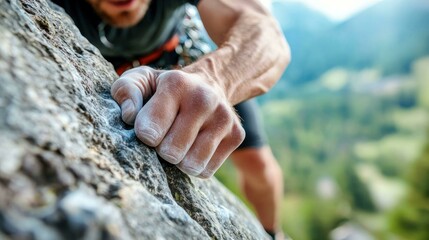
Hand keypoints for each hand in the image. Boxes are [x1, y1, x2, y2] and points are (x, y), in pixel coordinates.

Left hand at [111, 66, 244, 177]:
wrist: (208, 85)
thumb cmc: (166, 89)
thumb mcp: (141, 80)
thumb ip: (126, 91)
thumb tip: (129, 116)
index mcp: (177, 84)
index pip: (149, 132)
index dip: (143, 136)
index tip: (148, 128)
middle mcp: (205, 99)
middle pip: (171, 153)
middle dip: (162, 149)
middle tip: (165, 135)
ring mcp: (224, 118)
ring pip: (192, 165)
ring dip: (180, 160)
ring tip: (179, 142)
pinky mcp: (236, 136)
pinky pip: (206, 170)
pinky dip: (196, 164)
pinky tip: (195, 145)